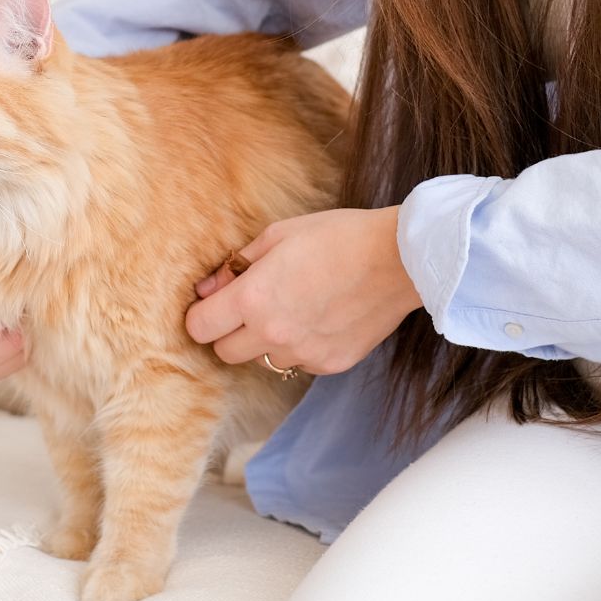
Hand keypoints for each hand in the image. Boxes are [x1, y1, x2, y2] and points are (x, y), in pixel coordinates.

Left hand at [185, 207, 422, 375]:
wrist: (400, 260)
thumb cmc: (339, 236)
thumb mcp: (279, 235)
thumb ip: (237, 264)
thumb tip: (207, 288)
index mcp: (254, 299)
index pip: (200, 328)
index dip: (200, 315)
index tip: (210, 306)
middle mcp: (273, 334)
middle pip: (224, 353)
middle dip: (228, 332)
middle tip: (248, 307)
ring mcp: (303, 354)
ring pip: (262, 361)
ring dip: (265, 341)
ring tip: (292, 308)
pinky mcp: (330, 365)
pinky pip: (298, 363)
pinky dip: (299, 346)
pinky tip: (319, 318)